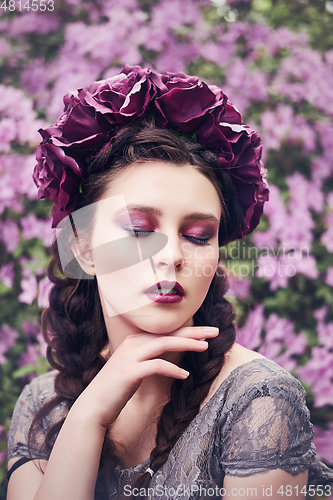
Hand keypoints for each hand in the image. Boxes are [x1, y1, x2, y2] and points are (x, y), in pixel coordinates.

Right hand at [72, 326, 218, 428]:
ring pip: (164, 344)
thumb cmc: (116, 388)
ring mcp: (130, 357)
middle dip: (193, 331)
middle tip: (214, 331)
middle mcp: (133, 344)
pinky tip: (185, 375)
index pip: (166, 332)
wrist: (93, 406)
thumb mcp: (133, 367)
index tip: (206, 332)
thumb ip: (148, 357)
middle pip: (168, 333)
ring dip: (187, 344)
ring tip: (205, 347)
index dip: (187, 330)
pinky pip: (157, 366)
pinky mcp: (130, 372)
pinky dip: (173, 369)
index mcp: (135, 340)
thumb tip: (169, 355)